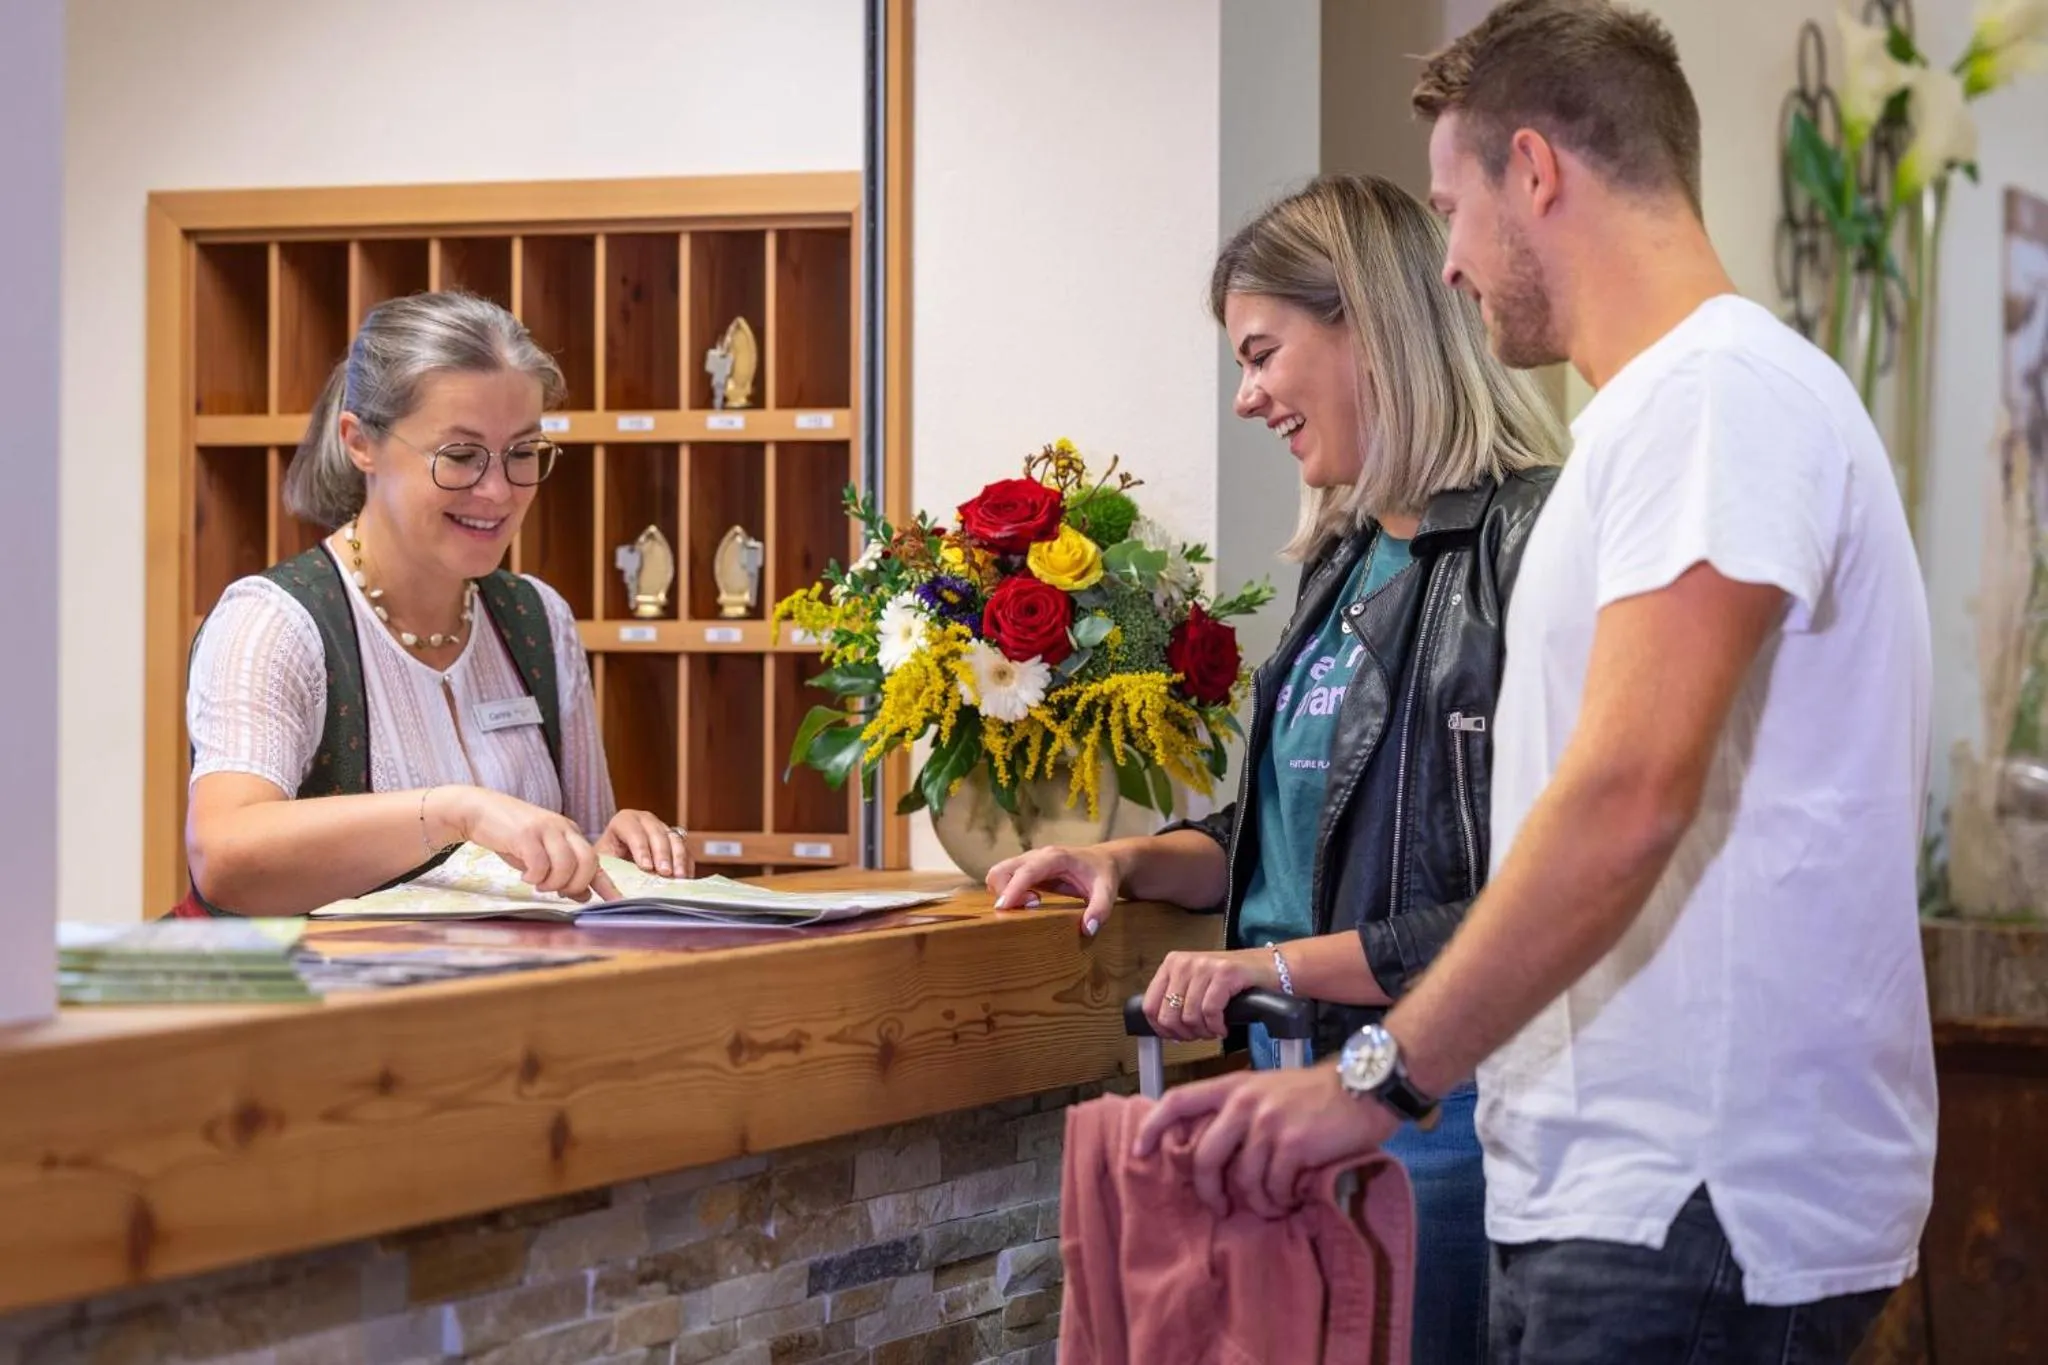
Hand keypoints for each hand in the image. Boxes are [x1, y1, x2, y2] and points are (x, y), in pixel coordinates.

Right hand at [435, 786, 620, 901]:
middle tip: (556, 892)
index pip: (596, 861)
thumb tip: (584, 895)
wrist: (480, 811)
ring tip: (538, 884)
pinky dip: (534, 877)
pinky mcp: (526, 833)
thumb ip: (563, 873)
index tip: (618, 903)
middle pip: (588, 862)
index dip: (607, 884)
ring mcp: (546, 829)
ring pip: (566, 865)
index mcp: (571, 834)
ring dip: (553, 883)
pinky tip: (525, 876)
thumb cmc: (512, 837)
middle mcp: (563, 828)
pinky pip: (540, 863)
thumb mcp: (541, 855)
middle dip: (575, 885)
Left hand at [596, 809, 693, 878]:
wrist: (617, 860)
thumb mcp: (601, 867)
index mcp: (624, 821)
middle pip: (658, 832)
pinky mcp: (676, 842)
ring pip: (675, 839)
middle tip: (665, 872)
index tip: (645, 867)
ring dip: (678, 858)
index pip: (633, 830)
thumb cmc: (607, 862)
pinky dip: (686, 864)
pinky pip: (686, 850)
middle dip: (662, 853)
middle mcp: (646, 820)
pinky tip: (684, 878)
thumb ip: (606, 880)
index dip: (640, 848)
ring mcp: (663, 829)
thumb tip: (617, 899)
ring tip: (678, 876)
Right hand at [984, 844, 1122, 933]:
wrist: (1103, 860)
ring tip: (1032, 904)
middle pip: (1003, 869)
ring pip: (999, 873)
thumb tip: (1087, 929)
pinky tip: (1028, 903)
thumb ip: (1100, 909)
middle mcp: (1037, 856)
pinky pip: (1005, 879)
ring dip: (1005, 893)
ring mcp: (1029, 862)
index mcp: (1055, 857)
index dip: (1012, 888)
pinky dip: (1007, 892)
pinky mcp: (1026, 870)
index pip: (1026, 871)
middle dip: (1005, 891)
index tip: (1003, 908)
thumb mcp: (1108, 891)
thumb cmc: (1103, 874)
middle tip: (1032, 906)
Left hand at [1132, 1065, 1397, 1218]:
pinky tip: (1291, 1197)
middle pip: (1204, 1157)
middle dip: (1207, 1190)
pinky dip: (1280, 1201)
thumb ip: (1238, 1111)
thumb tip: (1208, 1150)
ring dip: (1256, 1201)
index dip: (1154, 1127)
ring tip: (1272, 1202)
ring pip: (1242, 1179)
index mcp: (1234, 1086)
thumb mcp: (1268, 1090)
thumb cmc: (1315, 1095)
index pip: (1178, 1101)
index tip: (1139, 1152)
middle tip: (1220, 1206)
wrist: (1363, 1088)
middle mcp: (1244, 1102)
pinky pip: (1273, 1188)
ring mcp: (1268, 1123)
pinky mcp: (1293, 1145)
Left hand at [1142, 948, 1276, 1040]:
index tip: (1176, 1036)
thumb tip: (1162, 1029)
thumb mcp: (1196, 984)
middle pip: (1168, 1015)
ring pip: (1190, 1016)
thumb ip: (1176, 999)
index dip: (1162, 1029)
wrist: (1269, 967)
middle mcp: (1184, 962)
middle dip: (1185, 1034)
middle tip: (1200, 1035)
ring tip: (1214, 1030)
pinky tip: (1223, 1027)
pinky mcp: (1225, 973)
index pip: (1150, 1006)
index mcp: (1172, 964)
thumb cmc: (1232, 980)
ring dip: (1204, 1032)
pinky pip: (1210, 1012)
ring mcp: (1205, 966)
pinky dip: (1217, 1027)